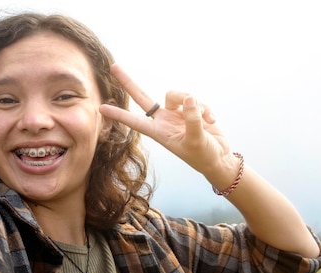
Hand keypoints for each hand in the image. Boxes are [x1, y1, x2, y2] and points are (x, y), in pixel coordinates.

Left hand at [99, 63, 236, 179]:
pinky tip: (212, 120)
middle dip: (129, 82)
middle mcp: (164, 120)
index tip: (101, 108)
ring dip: (194, 103)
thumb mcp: (197, 141)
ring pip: (178, 94)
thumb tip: (189, 98)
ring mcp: (177, 113)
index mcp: (159, 132)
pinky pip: (195, 99)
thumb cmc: (204, 155)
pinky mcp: (191, 108)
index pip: (134, 122)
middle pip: (142, 97)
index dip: (119, 115)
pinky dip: (205, 107)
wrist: (218, 157)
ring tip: (206, 120)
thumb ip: (192, 120)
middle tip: (114, 67)